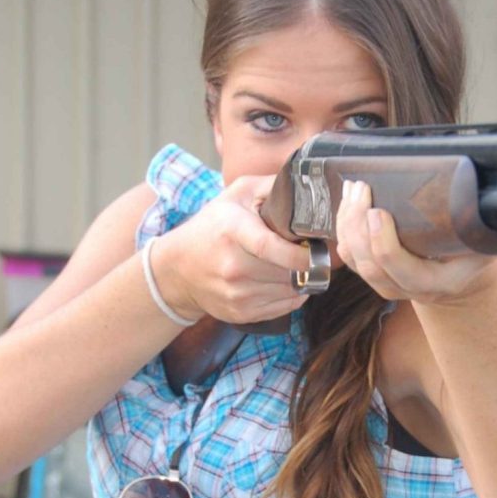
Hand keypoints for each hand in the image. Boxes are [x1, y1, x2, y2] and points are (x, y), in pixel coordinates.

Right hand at [150, 175, 311, 323]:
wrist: (177, 269)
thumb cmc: (212, 226)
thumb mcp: (237, 194)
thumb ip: (272, 186)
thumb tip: (306, 184)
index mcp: (233, 232)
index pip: (272, 247)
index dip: (302, 253)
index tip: (318, 250)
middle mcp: (233, 267)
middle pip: (288, 272)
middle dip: (307, 264)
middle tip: (313, 252)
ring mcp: (237, 294)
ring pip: (290, 291)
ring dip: (301, 279)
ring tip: (296, 264)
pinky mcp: (241, 313)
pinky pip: (285, 307)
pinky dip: (293, 294)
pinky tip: (285, 280)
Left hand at [334, 179, 496, 305]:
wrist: (462, 279)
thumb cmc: (473, 253)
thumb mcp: (484, 241)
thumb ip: (476, 225)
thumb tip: (480, 193)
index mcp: (437, 282)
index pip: (399, 269)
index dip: (383, 241)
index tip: (378, 210)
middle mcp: (407, 289)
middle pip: (370, 265)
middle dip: (358, 225)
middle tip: (361, 188)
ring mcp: (387, 286)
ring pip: (355, 261)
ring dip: (347, 224)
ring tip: (353, 189)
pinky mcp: (373, 276)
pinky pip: (349, 257)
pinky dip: (343, 230)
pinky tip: (348, 202)